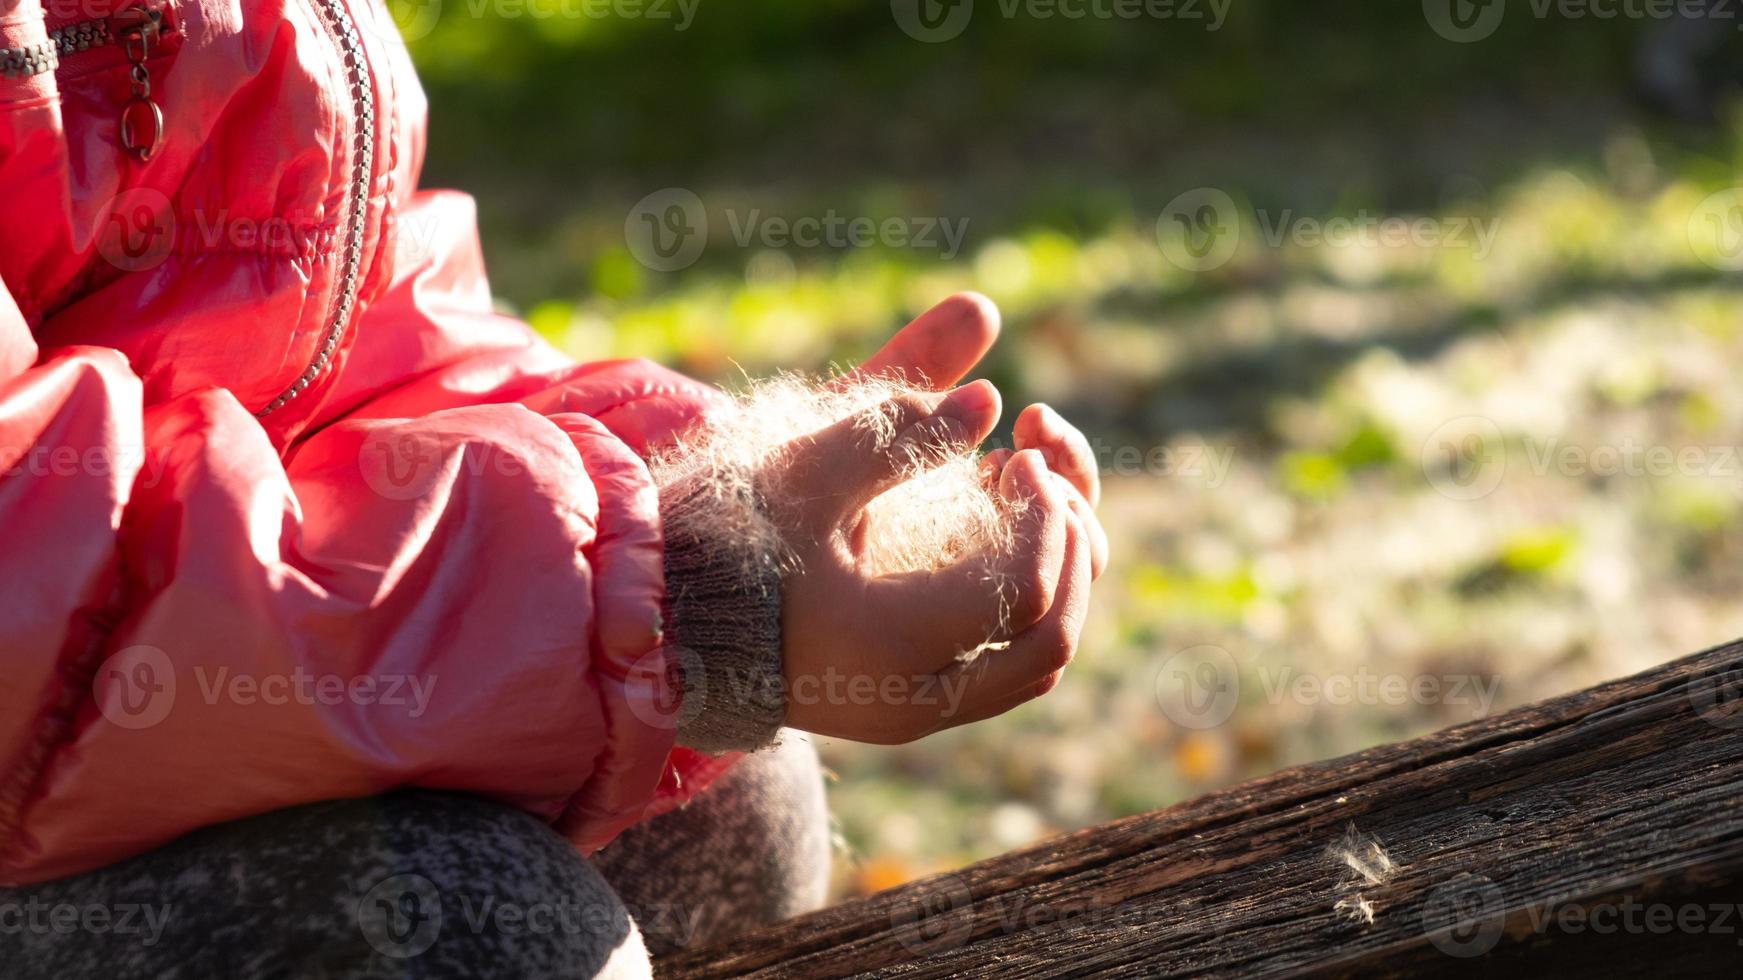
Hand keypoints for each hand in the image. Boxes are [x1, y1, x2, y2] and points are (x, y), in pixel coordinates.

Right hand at [766, 293, 1097, 743]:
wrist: (665, 626)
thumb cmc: (724, 541)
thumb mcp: (806, 471)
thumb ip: (898, 432)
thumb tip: (989, 398)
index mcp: (894, 642)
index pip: (1026, 585)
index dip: (1045, 509)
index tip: (1018, 450)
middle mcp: (918, 700)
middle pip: (1055, 637)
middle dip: (1070, 545)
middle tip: (1040, 469)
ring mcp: (918, 716)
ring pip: (1040, 664)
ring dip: (1059, 578)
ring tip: (1027, 495)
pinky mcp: (912, 710)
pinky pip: (1007, 672)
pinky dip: (1028, 607)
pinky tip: (1002, 533)